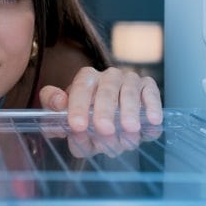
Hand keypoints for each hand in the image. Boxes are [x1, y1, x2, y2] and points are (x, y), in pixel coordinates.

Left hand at [38, 67, 162, 134]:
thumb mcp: (63, 116)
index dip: (78, 107)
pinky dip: (152, 107)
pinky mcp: (147, 87)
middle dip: (105, 111)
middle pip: (106, 90)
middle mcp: (108, 76)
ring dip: (130, 111)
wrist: (110, 121)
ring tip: (129, 129)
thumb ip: (52, 110)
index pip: (80, 89)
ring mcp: (129, 80)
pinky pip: (151, 94)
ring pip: (129, 92)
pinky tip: (152, 121)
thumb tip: (59, 103)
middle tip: (104, 129)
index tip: (77, 126)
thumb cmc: (84, 118)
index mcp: (86, 78)